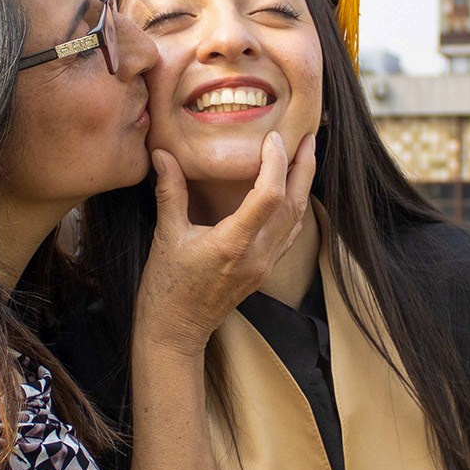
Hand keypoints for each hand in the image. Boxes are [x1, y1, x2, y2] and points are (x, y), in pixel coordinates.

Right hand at [136, 132, 314, 355]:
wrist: (175, 331)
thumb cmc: (166, 288)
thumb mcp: (165, 237)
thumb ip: (170, 192)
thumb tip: (161, 153)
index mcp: (233, 243)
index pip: (269, 195)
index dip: (275, 162)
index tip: (272, 137)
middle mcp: (257, 255)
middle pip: (293, 204)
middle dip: (303, 168)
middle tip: (308, 138)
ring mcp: (264, 265)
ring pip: (296, 220)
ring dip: (302, 186)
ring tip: (304, 158)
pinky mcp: (263, 272)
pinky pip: (289, 236)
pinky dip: (294, 210)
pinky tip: (293, 194)